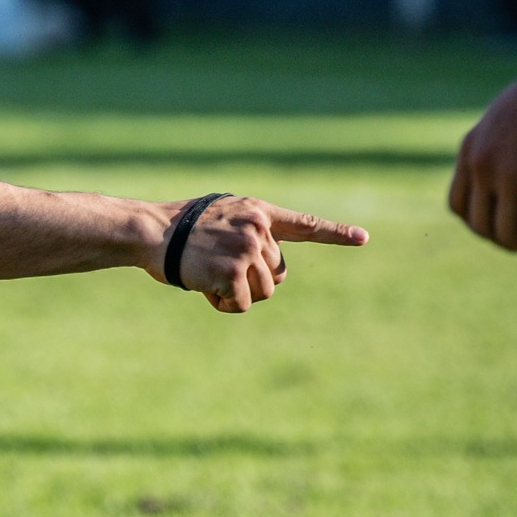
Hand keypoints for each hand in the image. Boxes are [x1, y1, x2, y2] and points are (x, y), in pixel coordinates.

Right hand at [162, 196, 369, 313]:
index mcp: (258, 212)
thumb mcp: (222, 219)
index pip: (304, 224)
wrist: (153, 233)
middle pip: (277, 273)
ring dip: (239, 293)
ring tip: (209, 274)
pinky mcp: (234, 271)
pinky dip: (225, 304)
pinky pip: (244, 304)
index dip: (336, 233)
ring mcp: (247, 249)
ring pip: (265, 291)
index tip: (363, 238)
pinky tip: (205, 286)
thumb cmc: (182, 229)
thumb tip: (269, 272)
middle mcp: (258, 228)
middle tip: (218, 266)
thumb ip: (250, 233)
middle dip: (252, 279)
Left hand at [449, 60, 516, 254]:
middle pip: (480, 226)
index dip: (479, 225)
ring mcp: (510, 176)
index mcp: (470, 149)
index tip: (505, 227)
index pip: (458, 205)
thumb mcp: (505, 123)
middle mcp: (483, 165)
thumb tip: (510, 187)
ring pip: (508, 235)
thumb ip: (499, 153)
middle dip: (506, 242)